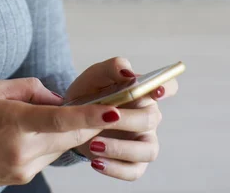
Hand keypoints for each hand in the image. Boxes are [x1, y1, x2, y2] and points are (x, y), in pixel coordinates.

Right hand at [0, 77, 127, 191]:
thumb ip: (31, 89)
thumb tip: (58, 100)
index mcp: (13, 122)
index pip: (59, 120)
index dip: (90, 116)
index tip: (113, 111)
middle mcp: (22, 150)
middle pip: (70, 136)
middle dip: (89, 121)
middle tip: (101, 103)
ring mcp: (23, 168)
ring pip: (62, 146)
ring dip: (66, 130)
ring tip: (45, 116)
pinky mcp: (24, 178)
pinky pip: (49, 156)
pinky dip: (51, 141)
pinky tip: (32, 132)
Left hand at [65, 57, 178, 181]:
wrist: (71, 116)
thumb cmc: (89, 92)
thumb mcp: (95, 75)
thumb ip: (112, 68)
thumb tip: (129, 73)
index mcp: (143, 92)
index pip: (167, 86)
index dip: (166, 88)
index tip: (155, 90)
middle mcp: (148, 116)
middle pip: (151, 118)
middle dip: (128, 119)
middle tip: (104, 118)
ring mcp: (143, 140)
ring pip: (148, 150)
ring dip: (121, 148)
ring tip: (94, 144)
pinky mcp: (133, 162)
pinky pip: (134, 171)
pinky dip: (115, 168)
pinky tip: (96, 162)